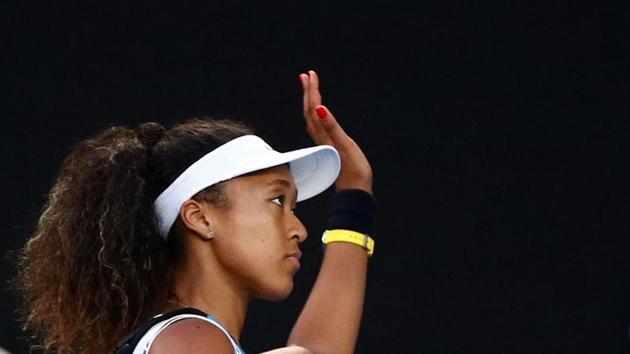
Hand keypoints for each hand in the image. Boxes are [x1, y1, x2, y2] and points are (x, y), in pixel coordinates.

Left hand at [298, 70, 372, 193]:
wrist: (354, 189)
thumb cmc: (353, 169)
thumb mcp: (344, 145)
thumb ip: (332, 126)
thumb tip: (320, 108)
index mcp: (323, 134)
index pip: (314, 107)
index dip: (312, 90)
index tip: (311, 74)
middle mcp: (320, 137)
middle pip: (310, 110)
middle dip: (308, 92)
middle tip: (307, 75)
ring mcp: (323, 142)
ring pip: (312, 117)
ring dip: (310, 101)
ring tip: (310, 88)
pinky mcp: (328, 147)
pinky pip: (318, 125)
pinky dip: (316, 113)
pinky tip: (319, 113)